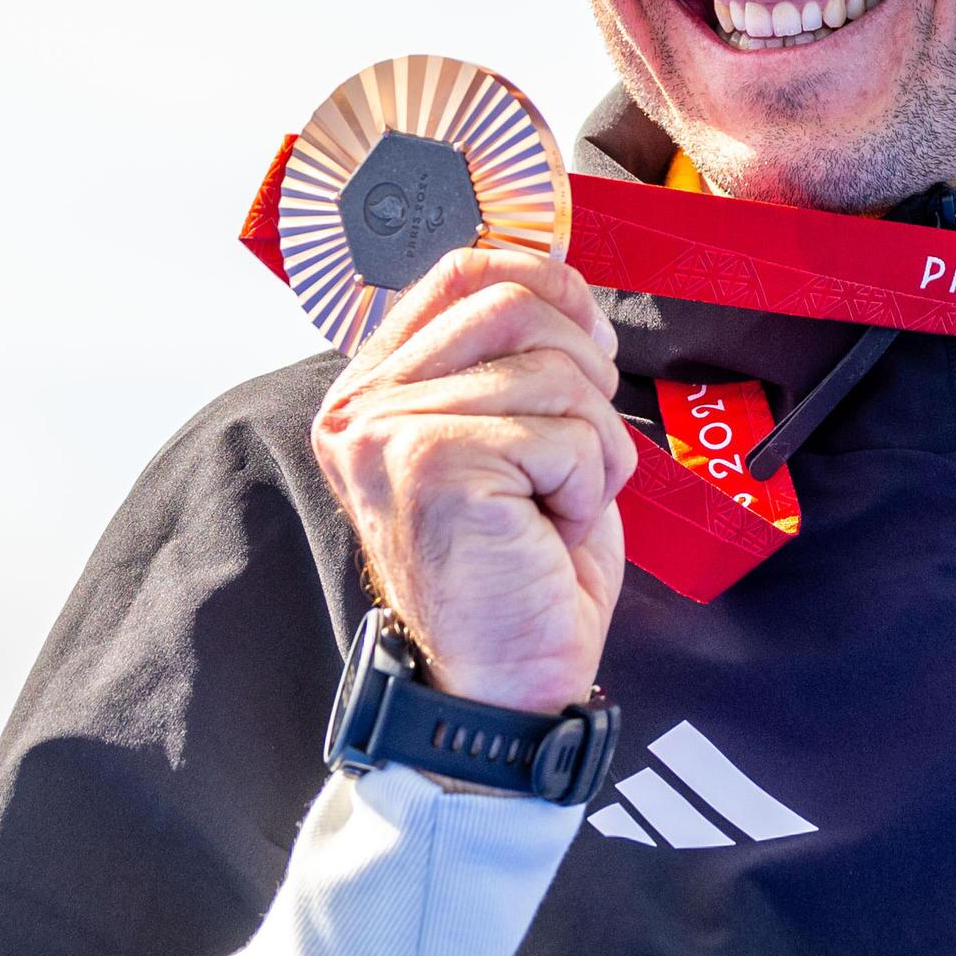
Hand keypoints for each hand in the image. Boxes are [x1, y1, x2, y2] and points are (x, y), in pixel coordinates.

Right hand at [311, 248, 637, 713]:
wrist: (507, 687)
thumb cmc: (522, 570)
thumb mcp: (513, 438)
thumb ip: (510, 359)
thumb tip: (560, 279)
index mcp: (376, 388)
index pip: (464, 268)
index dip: (549, 282)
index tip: (590, 340)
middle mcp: (362, 406)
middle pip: (517, 304)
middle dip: (585, 374)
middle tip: (576, 453)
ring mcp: (388, 434)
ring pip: (554, 370)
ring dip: (593, 446)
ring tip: (554, 505)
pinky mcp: (433, 467)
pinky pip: (567, 435)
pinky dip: (589, 487)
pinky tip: (549, 532)